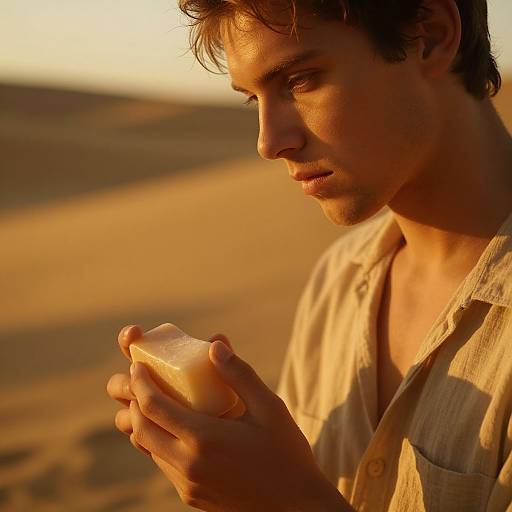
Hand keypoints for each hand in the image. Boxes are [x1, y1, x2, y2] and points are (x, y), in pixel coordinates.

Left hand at [107, 325, 344, 510]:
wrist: (296, 507)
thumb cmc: (286, 452)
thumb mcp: (269, 407)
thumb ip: (239, 375)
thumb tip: (214, 345)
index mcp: (204, 439)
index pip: (154, 407)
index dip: (141, 383)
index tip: (137, 366)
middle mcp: (188, 465)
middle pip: (141, 428)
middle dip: (135, 401)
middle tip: (141, 381)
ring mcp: (188, 485)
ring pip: (149, 449)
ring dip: (144, 423)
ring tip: (154, 401)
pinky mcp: (192, 497)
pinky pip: (163, 464)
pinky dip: (158, 441)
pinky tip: (175, 428)